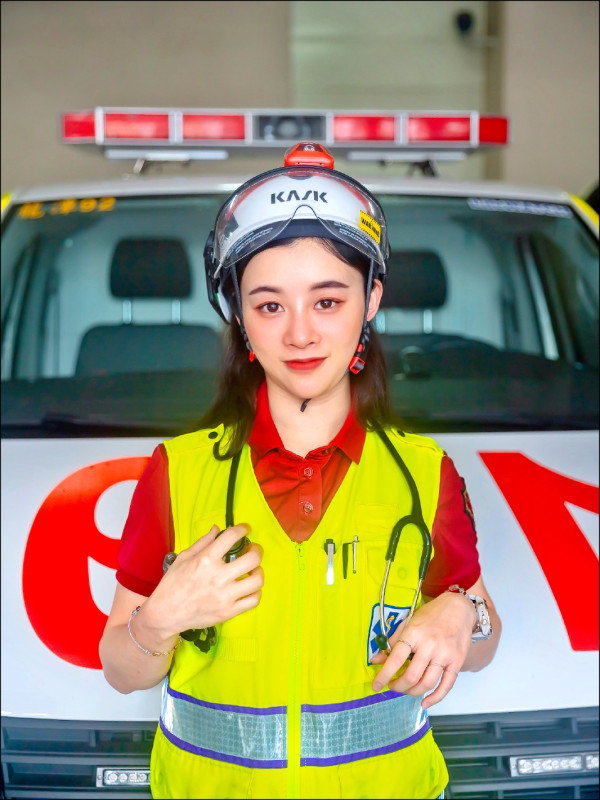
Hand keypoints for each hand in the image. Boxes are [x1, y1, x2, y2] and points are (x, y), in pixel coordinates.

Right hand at [143, 524, 263, 640]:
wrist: (165, 615)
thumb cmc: (172, 585)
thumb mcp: (183, 558)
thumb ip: (203, 542)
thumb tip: (217, 529)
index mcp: (206, 560)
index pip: (232, 537)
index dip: (243, 529)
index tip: (245, 529)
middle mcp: (218, 577)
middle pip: (252, 558)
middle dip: (256, 550)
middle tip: (252, 549)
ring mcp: (225, 596)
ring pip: (257, 580)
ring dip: (258, 571)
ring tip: (252, 569)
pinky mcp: (229, 612)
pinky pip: (253, 600)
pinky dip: (255, 591)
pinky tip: (249, 587)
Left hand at [370, 591, 475, 708]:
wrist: (459, 608)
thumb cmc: (431, 614)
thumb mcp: (409, 622)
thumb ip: (392, 641)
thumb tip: (376, 659)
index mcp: (415, 633)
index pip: (396, 659)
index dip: (384, 675)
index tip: (376, 686)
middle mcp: (430, 645)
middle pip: (411, 676)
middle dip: (398, 686)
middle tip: (392, 686)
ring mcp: (445, 655)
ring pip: (427, 683)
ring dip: (412, 692)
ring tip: (405, 690)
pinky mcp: (457, 662)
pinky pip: (446, 686)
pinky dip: (434, 699)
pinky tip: (424, 703)